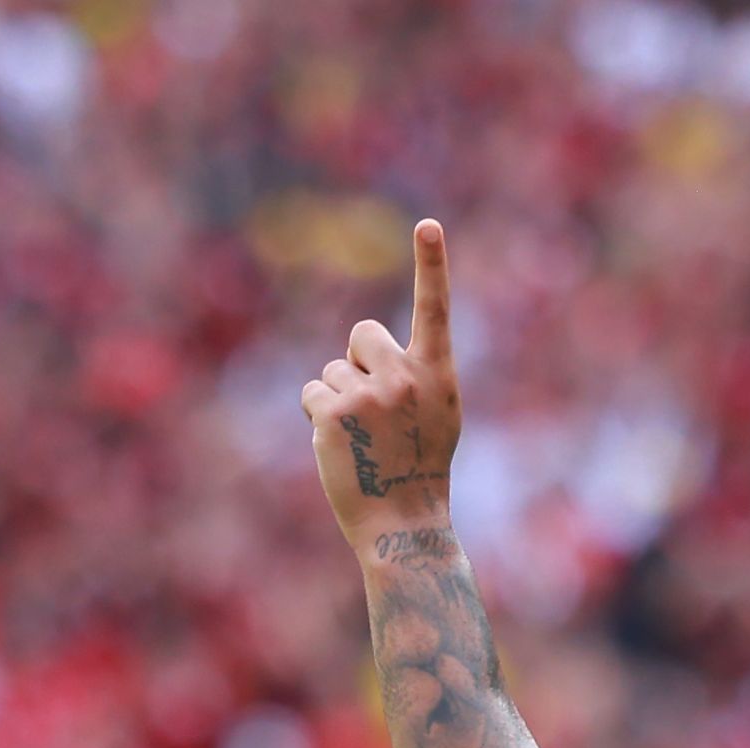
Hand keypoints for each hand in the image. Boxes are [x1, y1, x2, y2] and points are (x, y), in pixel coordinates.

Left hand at [303, 217, 461, 555]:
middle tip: (374, 410)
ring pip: (333, 370)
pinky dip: (319, 418)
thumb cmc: (421, 470)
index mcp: (437, 373)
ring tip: (362, 440)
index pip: (435, 309)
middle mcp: (405, 377)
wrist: (404, 522)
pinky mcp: (333, 414)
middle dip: (357, 361)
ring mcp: (368, 394)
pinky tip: (340, 447)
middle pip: (362, 334)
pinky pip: (312, 394)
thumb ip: (415, 375)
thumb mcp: (437, 415)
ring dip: (338, 399)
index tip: (427, 224)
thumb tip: (365, 355)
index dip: (431, 264)